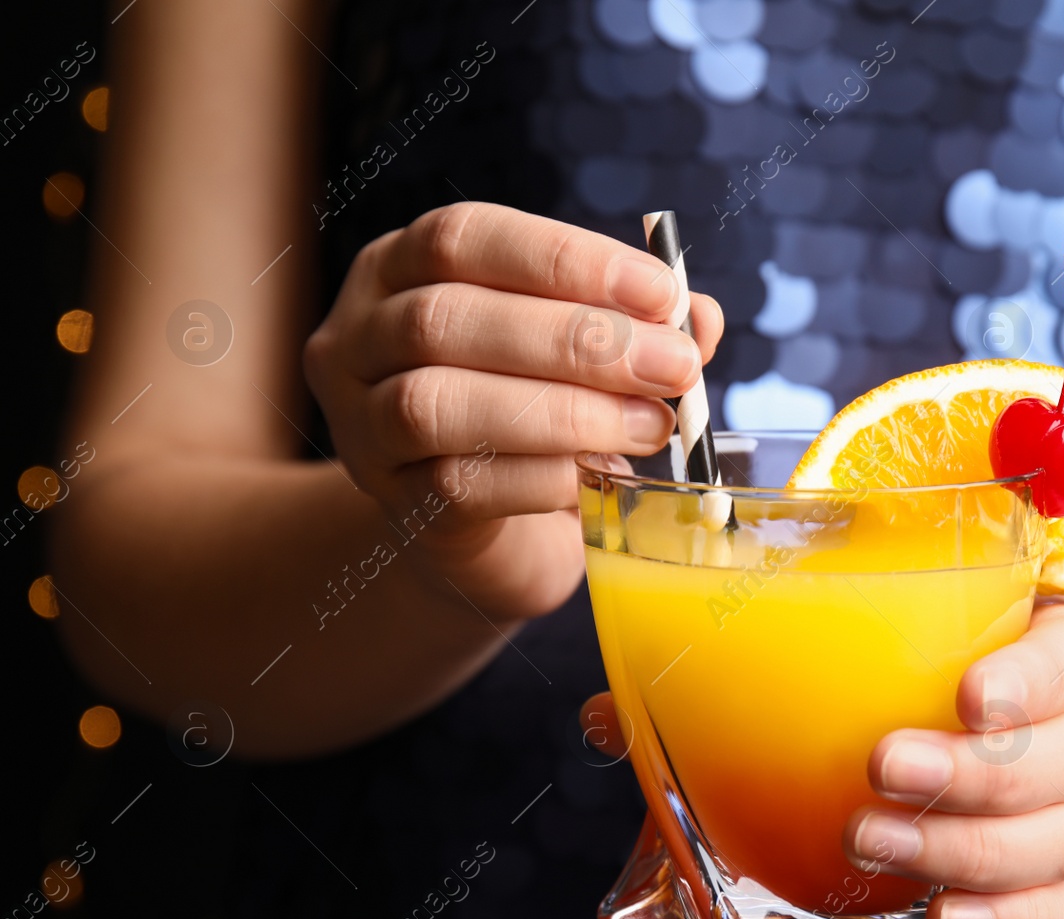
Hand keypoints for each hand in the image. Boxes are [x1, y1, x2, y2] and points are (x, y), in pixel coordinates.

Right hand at [303, 203, 721, 619]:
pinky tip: (603, 475)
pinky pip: (456, 485)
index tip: (660, 292)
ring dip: (563, 412)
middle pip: (445, 319)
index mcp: (400, 268)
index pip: (463, 237)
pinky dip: (542, 477)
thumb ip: (637, 325)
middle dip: (576, 340)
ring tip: (652, 427)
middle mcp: (358, 338)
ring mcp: (360, 426)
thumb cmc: (536, 413)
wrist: (488, 529)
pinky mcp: (393, 505)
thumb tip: (698, 317)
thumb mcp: (584, 355)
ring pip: (436, 404)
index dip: (564, 258)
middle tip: (673, 368)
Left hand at [843, 598, 1063, 918]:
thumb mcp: (929, 618)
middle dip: (974, 772)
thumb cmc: (951, 667)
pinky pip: (1049, 915)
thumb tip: (739, 614)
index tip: (968, 696)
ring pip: (1059, 843)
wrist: (1025, 751)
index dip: (1030, 682)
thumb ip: (873, 605)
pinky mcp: (1061, 885)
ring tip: (872, 841)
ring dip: (963, 849)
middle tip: (884, 767)